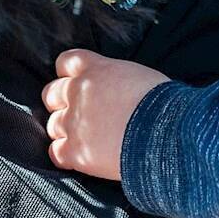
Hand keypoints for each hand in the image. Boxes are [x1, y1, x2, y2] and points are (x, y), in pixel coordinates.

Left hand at [42, 49, 168, 180]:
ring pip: (53, 124)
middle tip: (79, 111)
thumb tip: (114, 88)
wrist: (167, 133)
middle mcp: (78, 92)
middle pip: (51, 93)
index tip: (75, 81)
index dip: (68, 74)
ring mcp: (74, 122)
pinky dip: (65, 155)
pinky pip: (56, 152)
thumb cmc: (162, 103)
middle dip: (61, 101)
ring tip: (86, 137)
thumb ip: (115, 78)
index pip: (65, 62)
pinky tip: (80, 156)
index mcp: (95, 69)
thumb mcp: (138, 76)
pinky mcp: (76, 151)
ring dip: (66, 129)